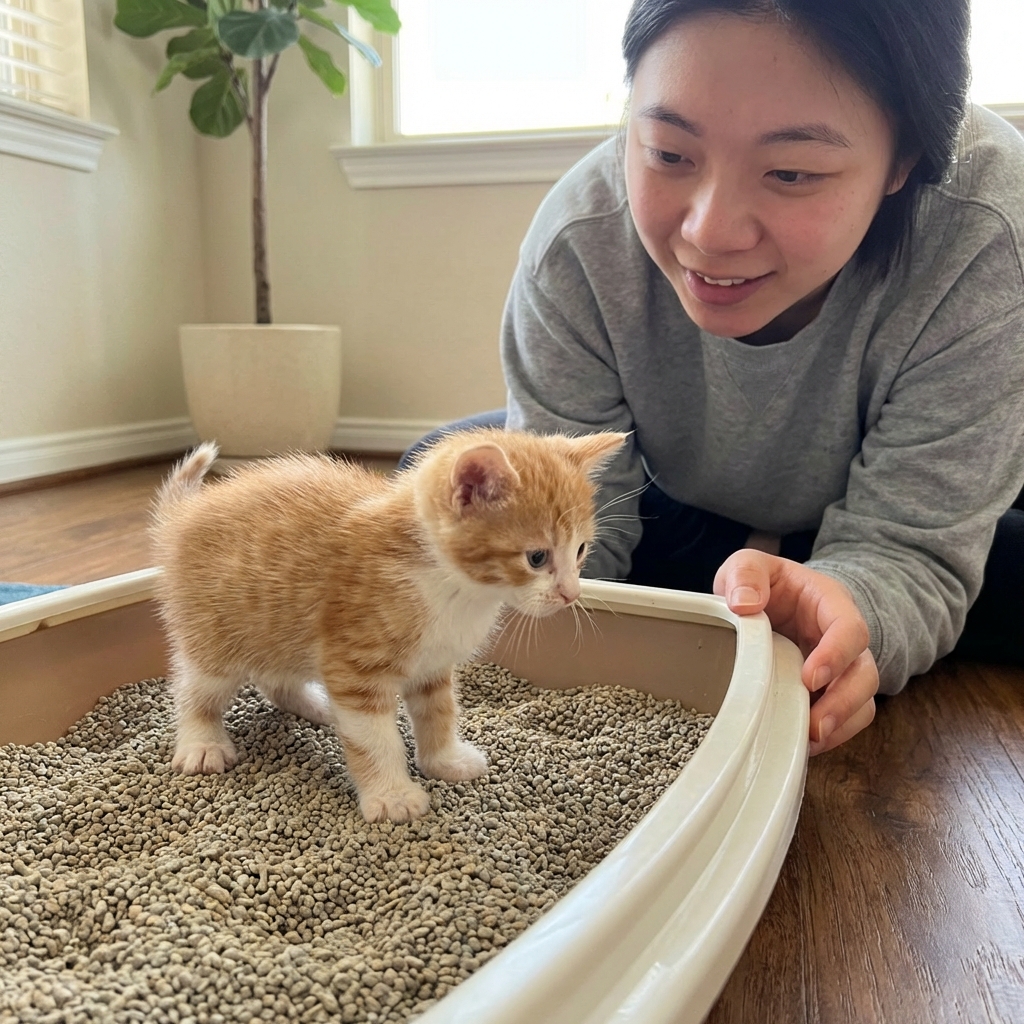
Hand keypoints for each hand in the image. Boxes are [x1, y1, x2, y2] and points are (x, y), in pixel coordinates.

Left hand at [713, 549, 878, 754]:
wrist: (768, 600)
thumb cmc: (764, 584)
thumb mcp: (749, 565)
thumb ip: (746, 574)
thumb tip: (744, 604)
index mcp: (830, 604)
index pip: (850, 629)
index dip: (836, 655)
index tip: (810, 678)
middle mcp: (844, 640)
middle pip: (865, 674)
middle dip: (844, 703)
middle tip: (815, 725)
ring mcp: (840, 670)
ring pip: (863, 703)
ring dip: (840, 725)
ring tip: (809, 741)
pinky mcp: (829, 693)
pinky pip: (845, 720)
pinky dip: (831, 735)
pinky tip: (804, 744)